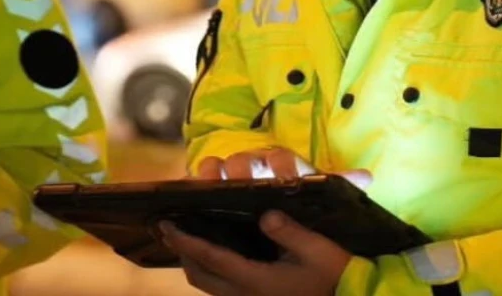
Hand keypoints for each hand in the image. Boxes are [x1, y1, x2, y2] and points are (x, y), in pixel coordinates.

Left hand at [161, 210, 352, 295]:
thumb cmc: (335, 277)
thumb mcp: (317, 251)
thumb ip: (288, 231)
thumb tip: (265, 214)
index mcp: (255, 280)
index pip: (210, 257)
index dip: (185, 241)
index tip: (166, 225)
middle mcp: (245, 295)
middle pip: (199, 276)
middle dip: (182, 252)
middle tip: (172, 229)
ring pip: (208, 286)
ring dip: (196, 263)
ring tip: (190, 240)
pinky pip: (222, 290)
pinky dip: (212, 271)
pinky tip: (218, 256)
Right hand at [193, 148, 371, 188]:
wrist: (268, 187)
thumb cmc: (296, 189)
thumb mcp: (319, 188)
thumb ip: (339, 182)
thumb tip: (368, 177)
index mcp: (283, 164)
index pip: (284, 159)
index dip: (285, 166)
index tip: (287, 177)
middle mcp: (256, 162)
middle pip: (248, 160)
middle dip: (245, 168)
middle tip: (243, 179)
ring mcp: (232, 170)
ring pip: (222, 164)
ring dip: (217, 172)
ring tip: (213, 182)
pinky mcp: (213, 180)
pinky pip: (202, 172)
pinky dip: (198, 178)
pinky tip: (194, 188)